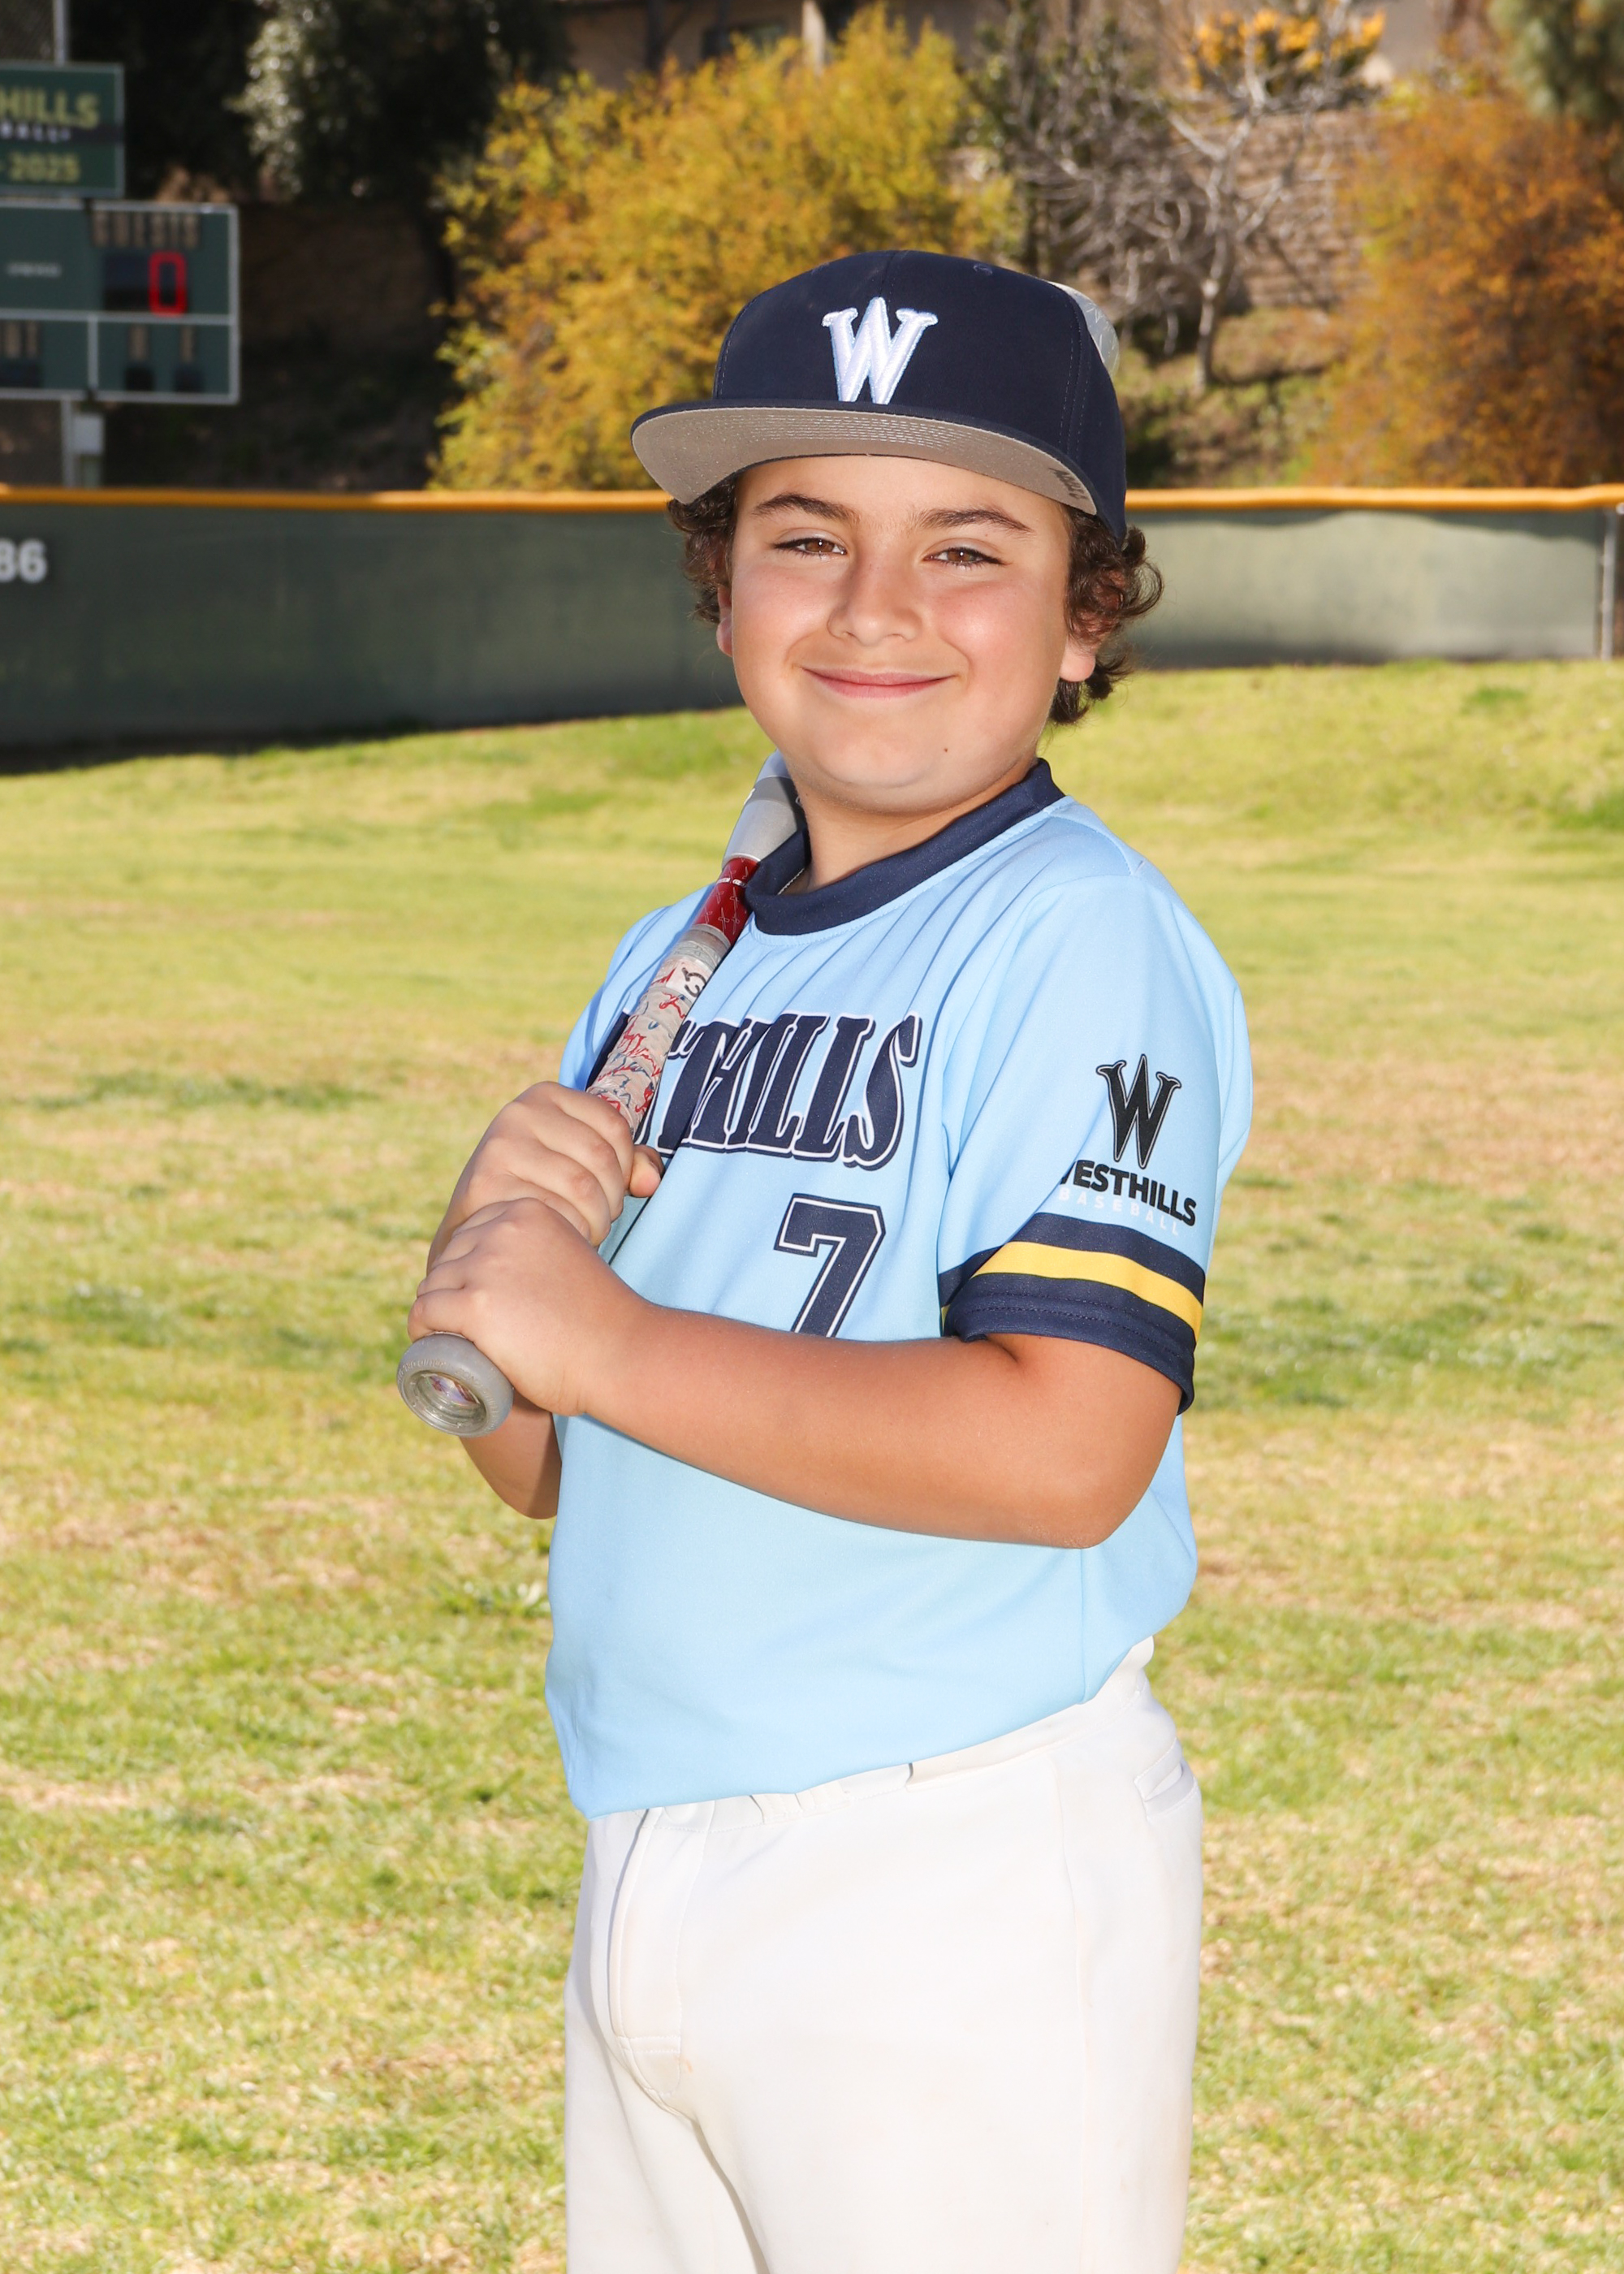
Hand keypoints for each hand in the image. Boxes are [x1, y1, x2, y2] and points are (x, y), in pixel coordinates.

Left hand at [408, 1196, 638, 1416]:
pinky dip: (421, 1330)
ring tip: (450, 1337)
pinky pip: (425, 1313)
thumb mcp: (570, 1257)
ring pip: (432, 1286)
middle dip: (451, 1290)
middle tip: (467, 1326)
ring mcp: (487, 1266)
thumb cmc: (601, 1317)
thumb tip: (507, 1273)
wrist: (621, 1353)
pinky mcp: (476, 1305)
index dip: (467, 1267)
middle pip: (449, 1258)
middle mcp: (504, 1230)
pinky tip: (429, 1341)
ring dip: (435, 1312)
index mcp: (527, 1212)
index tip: (477, 1297)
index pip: (471, 1233)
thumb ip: (539, 1250)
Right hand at [428, 1081, 661, 1265]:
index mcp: (545, 1096)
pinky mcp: (486, 1184)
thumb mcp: (582, 1163)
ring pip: (583, 1188)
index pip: (615, 1127)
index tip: (611, 1190)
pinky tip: (561, 1238)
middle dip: (612, 1199)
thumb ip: (626, 1164)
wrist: (474, 1227)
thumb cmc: (539, 1191)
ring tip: (586, 1230)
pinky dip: (570, 1233)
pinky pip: (556, 1213)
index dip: (625, 1167)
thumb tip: (650, 1182)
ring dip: (596, 1221)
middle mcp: (518, 1113)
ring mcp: (499, 1147)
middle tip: (600, 1219)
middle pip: (601, 1158)